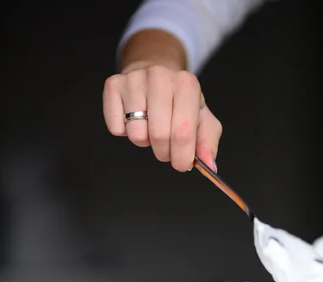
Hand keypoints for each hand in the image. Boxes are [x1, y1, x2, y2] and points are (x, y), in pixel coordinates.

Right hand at [103, 65, 221, 171]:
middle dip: (164, 152)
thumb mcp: (202, 119)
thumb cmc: (179, 102)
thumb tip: (209, 164)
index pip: (183, 132)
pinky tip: (134, 118)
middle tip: (167, 147)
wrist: (154, 75)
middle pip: (159, 135)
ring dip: (144, 141)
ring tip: (150, 127)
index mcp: (186, 84)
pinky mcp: (113, 85)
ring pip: (136, 134)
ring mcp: (134, 79)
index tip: (182, 164)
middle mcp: (160, 76)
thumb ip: (207, 143)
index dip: (182, 156)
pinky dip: (124, 132)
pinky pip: (116, 128)